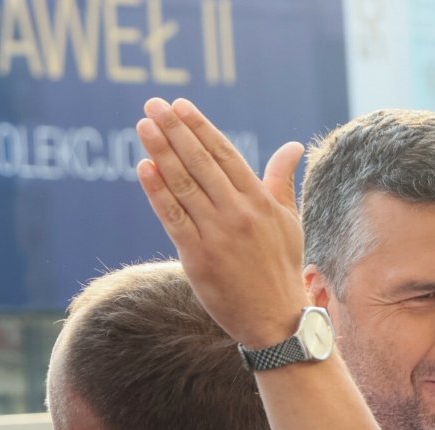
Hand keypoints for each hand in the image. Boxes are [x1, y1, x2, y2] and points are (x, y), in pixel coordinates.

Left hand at [135, 97, 307, 348]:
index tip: (180, 106)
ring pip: (184, 184)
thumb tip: (291, 146)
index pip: (225, 154)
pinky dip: (157, 191)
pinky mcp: (198, 257)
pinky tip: (144, 168)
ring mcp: (217, 234)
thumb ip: (282, 181)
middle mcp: (239, 213)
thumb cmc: (281, 268)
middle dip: (175, 130)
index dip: (200, 128)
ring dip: (161, 152)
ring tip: (143, 126)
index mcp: (261, 202)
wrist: (275, 320)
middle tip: (154, 105)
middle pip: (201, 163)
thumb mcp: (289, 222)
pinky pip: (173, 217)